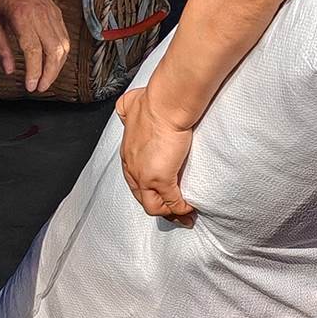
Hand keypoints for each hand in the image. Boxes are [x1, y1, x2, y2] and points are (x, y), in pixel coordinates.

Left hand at [0, 0, 71, 93]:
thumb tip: (9, 70)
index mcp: (21, 16)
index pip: (34, 50)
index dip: (34, 72)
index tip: (30, 86)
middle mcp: (40, 14)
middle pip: (55, 50)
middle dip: (50, 74)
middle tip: (40, 87)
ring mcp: (51, 12)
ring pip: (64, 45)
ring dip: (57, 65)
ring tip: (46, 78)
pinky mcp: (55, 12)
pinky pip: (64, 36)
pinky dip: (60, 52)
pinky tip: (52, 61)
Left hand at [117, 84, 196, 222]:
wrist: (165, 104)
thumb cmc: (154, 102)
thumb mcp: (131, 106)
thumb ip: (127, 112)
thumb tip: (126, 110)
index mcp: (128, 155)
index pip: (135, 181)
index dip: (148, 190)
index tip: (162, 193)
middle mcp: (133, 170)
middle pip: (143, 198)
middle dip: (158, 206)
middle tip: (174, 210)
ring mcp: (145, 177)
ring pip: (153, 206)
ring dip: (169, 212)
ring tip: (184, 215)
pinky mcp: (161, 179)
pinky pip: (172, 203)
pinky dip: (181, 208)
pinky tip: (190, 208)